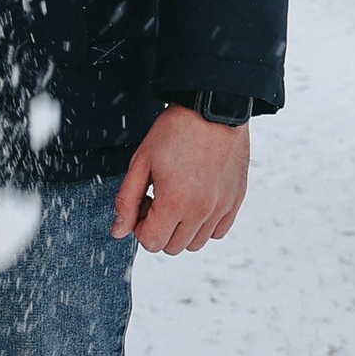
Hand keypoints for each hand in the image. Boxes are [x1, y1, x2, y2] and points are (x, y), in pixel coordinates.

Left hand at [112, 103, 250, 254]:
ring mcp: (221, 207)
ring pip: (196, 243)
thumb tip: (118, 231)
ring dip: (181, 229)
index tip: (142, 204)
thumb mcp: (141, 162)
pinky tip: (196, 200)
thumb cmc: (175, 131)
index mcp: (175, 203)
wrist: (212, 108)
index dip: (139, 227)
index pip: (151, 243)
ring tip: (178, 199)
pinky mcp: (236, 201)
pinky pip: (218, 232)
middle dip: (159, 229)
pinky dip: (205, 224)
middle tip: (157, 199)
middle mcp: (201, 211)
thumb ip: (126, 201)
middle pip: (172, 247)